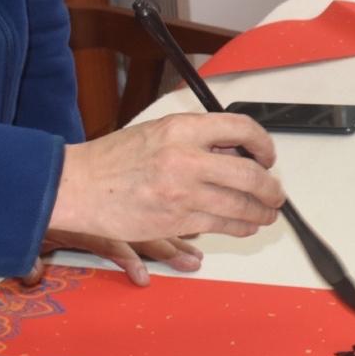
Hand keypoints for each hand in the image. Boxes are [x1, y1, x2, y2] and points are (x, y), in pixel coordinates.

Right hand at [44, 112, 285, 284]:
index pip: (241, 128)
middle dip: (270, 188)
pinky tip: (244, 226)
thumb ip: (195, 139)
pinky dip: (239, 227)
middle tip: (275, 194)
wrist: (78, 186)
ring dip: (261, 212)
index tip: (267, 156)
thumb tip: (232, 151)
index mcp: (182, 128)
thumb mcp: (156, 133)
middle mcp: (186, 158)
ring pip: (240, 205)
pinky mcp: (175, 220)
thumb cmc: (112, 160)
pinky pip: (221, 225)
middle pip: (250, 173)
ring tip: (266, 214)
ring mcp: (182, 192)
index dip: (263, 144)